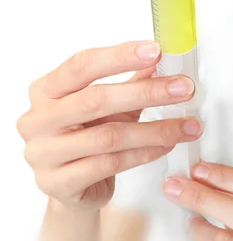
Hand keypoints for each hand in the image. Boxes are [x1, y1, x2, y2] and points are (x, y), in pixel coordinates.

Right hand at [17, 41, 202, 210]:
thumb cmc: (86, 140)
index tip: (155, 51)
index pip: (81, 65)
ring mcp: (44, 154)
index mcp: (45, 91)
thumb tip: (158, 61)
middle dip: (147, 92)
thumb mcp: (108, 108)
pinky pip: (110, 164)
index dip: (119, 56)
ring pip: (108, 136)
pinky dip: (144, 153)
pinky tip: (166, 146)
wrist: (70, 188)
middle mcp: (38, 120)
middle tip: (184, 89)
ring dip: (155, 130)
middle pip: (96, 100)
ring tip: (186, 126)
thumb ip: (130, 84)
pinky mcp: (59, 183)